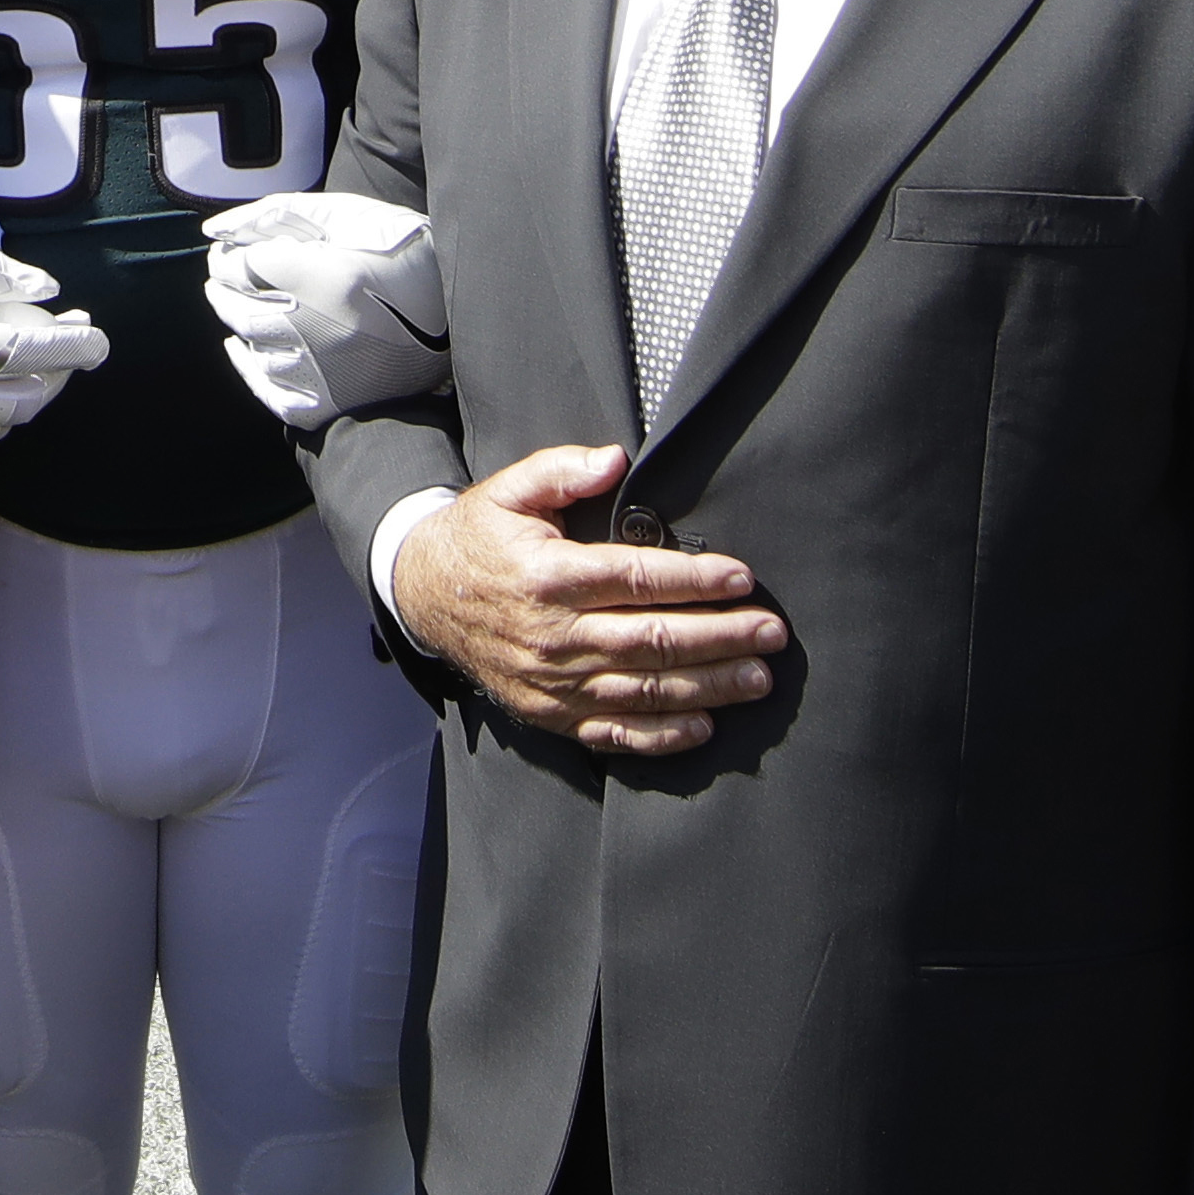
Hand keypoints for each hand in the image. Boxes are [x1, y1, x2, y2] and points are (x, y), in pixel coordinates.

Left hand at [199, 191, 449, 431]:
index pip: (241, 266)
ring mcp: (318, 373)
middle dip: (226, 287)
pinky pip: (266, 388)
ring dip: (243, 322)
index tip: (234, 252)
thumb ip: (284, 213)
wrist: (460, 322)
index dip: (231, 255)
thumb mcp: (355, 217)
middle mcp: (315, 328)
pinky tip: (244, 347)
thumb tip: (221, 228)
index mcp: (326, 278)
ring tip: (253, 306)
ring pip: (251, 344)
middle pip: (236, 305)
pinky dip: (248, 366)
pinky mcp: (323, 404)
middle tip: (230, 276)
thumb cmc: (408, 258)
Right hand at [391, 442, 782, 758]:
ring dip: (707, 687)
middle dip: (721, 638)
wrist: (422, 596)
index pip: (638, 580)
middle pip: (653, 641)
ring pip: (643, 690)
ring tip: (756, 679)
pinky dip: (660, 735)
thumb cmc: (479, 538)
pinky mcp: (549, 714)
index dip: (695, 581)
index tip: (743, 578)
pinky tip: (703, 725)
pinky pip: (612, 733)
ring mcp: (552, 683)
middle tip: (771, 633)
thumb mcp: (509, 490)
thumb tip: (617, 459)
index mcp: (549, 577)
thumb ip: (562, 469)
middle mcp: (553, 636)